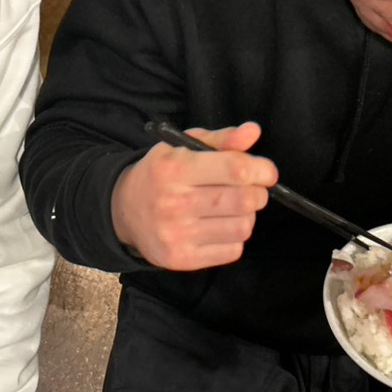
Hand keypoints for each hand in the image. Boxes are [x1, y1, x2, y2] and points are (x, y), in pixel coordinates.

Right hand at [111, 122, 277, 270]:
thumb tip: (252, 132)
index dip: (261, 170)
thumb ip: (221, 139)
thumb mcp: (184, 147)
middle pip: (244, 200)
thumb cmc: (161, 174)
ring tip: (232, 208)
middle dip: (258, 193)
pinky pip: (232, 250)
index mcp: (174, 169)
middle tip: (250, 190)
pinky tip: (218, 226)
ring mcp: (176, 234)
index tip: (266, 172)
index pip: (235, 169)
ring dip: (246, 216)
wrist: (124, 210)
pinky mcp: (181, 259)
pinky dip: (234, 238)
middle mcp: (173, 203)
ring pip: (242, 227)